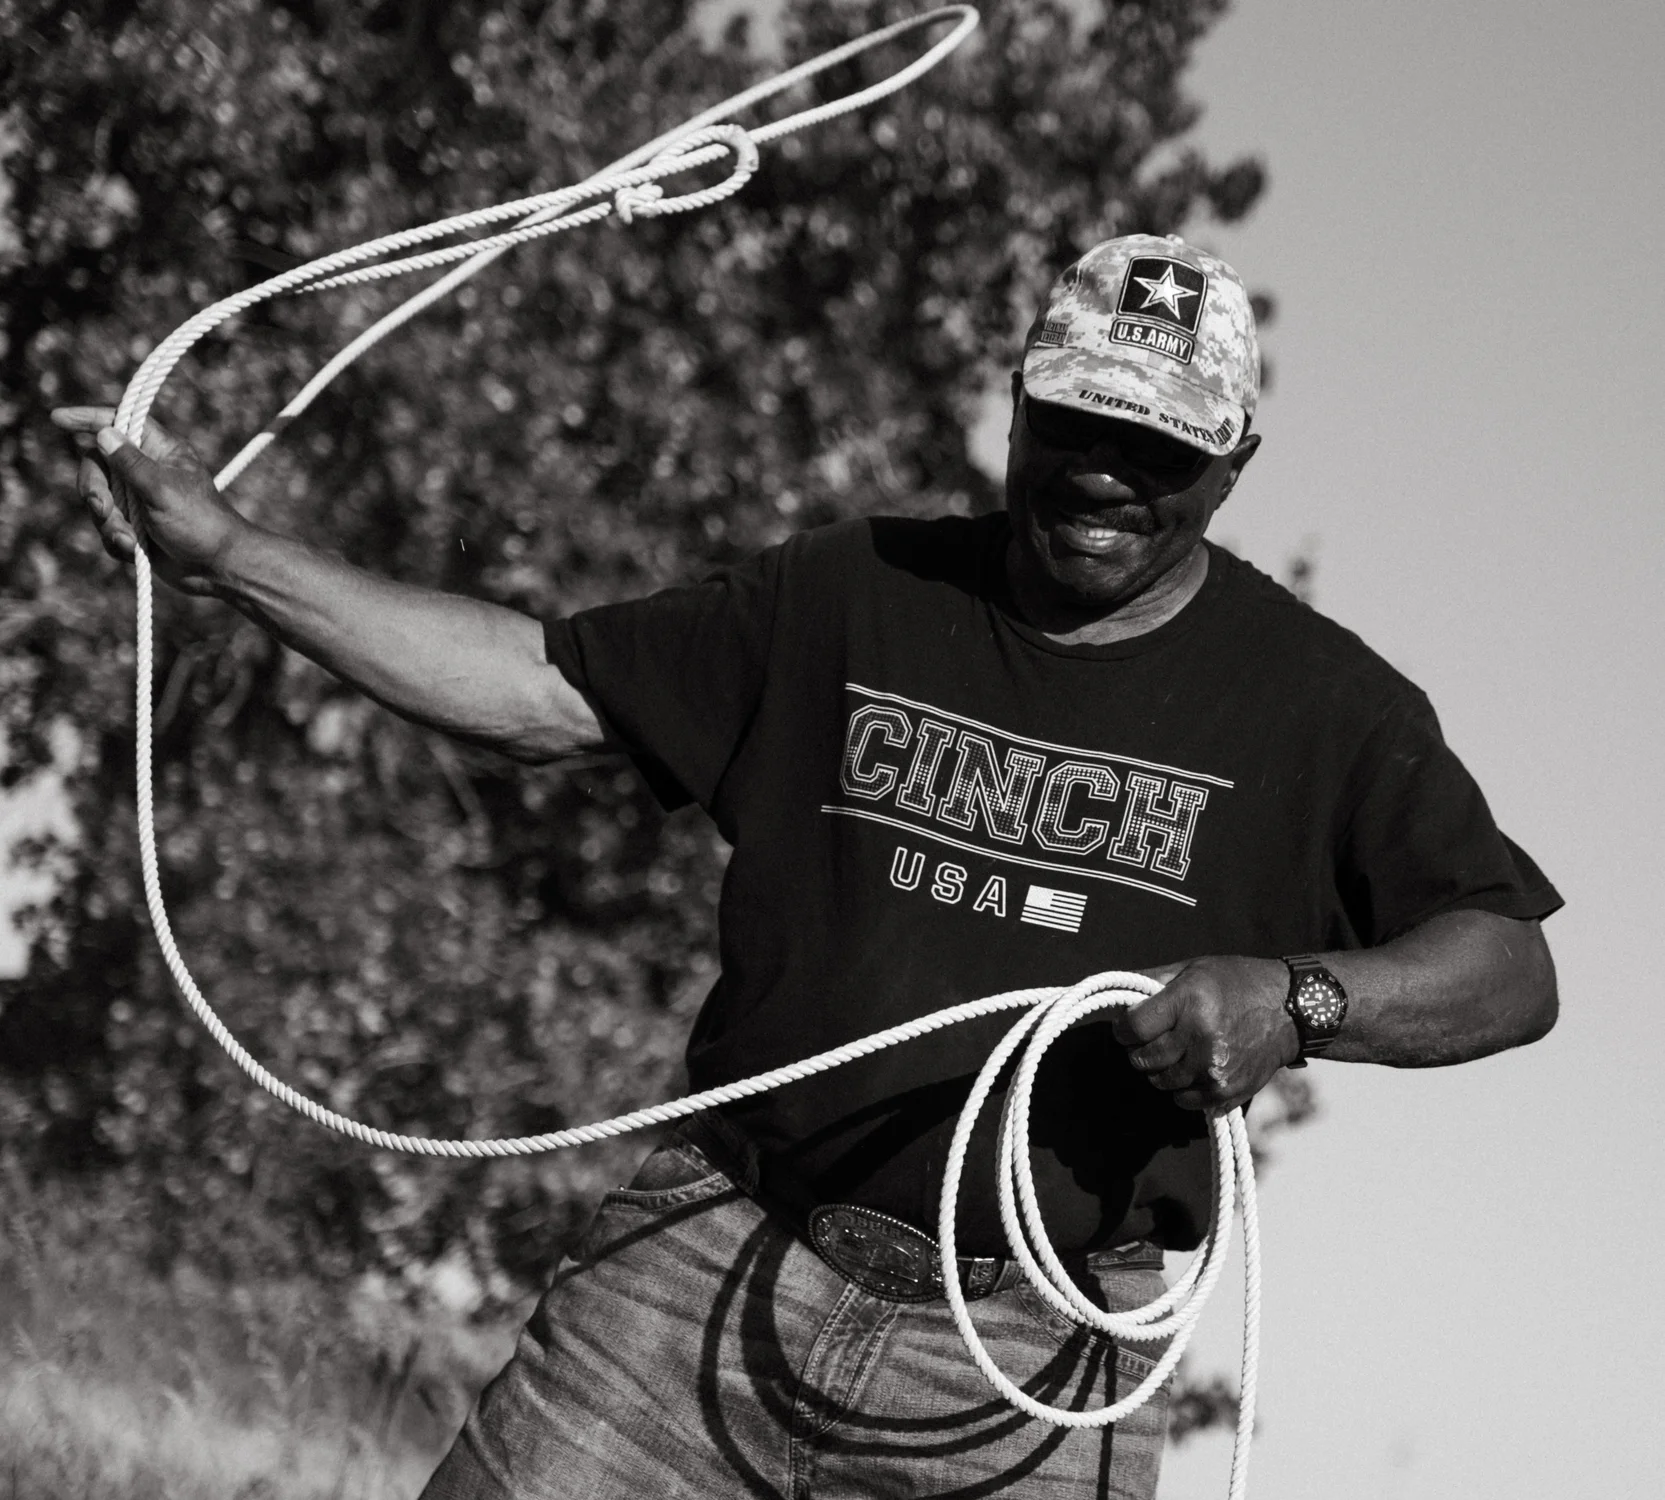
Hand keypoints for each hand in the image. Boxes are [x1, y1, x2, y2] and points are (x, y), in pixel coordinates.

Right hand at [51, 406, 247, 595]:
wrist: (215, 567)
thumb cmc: (199, 523)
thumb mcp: (163, 489)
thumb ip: (130, 464)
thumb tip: (104, 433)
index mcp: (160, 451)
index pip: (121, 423)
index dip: (89, 418)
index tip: (58, 418)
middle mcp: (146, 471)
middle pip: (97, 466)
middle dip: (94, 490)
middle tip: (102, 508)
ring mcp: (139, 500)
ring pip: (98, 501)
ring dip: (109, 523)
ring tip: (130, 539)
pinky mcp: (135, 526)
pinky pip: (107, 527)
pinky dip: (116, 540)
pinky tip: (134, 551)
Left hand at [1111, 956, 1297, 1112]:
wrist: (1291, 1009)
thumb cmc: (1238, 983)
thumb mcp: (1193, 969)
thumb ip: (1152, 982)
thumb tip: (1116, 995)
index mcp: (1190, 1002)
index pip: (1133, 1028)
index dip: (1124, 1029)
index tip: (1128, 1027)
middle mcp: (1201, 1037)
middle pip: (1143, 1059)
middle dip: (1141, 1049)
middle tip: (1154, 1039)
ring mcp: (1215, 1069)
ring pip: (1160, 1082)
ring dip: (1161, 1070)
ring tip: (1177, 1051)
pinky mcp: (1226, 1092)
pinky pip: (1184, 1101)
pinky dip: (1182, 1088)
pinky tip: (1194, 1068)